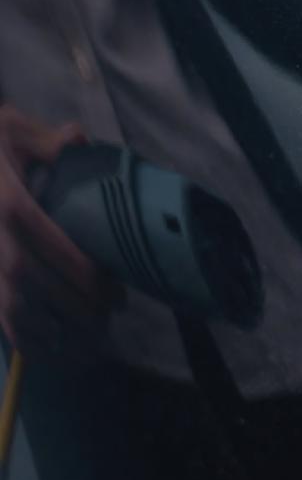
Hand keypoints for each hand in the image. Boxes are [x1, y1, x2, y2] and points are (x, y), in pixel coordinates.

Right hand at [0, 106, 118, 346]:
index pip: (47, 241)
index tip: (113, 291)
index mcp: (7, 200)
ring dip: (44, 330)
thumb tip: (78, 140)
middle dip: (69, 305)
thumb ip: (53, 140)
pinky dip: (17, 336)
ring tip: (85, 345)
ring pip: (6, 303)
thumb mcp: (14, 129)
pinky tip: (45, 350)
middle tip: (108, 319)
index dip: (80, 271)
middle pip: (28, 280)